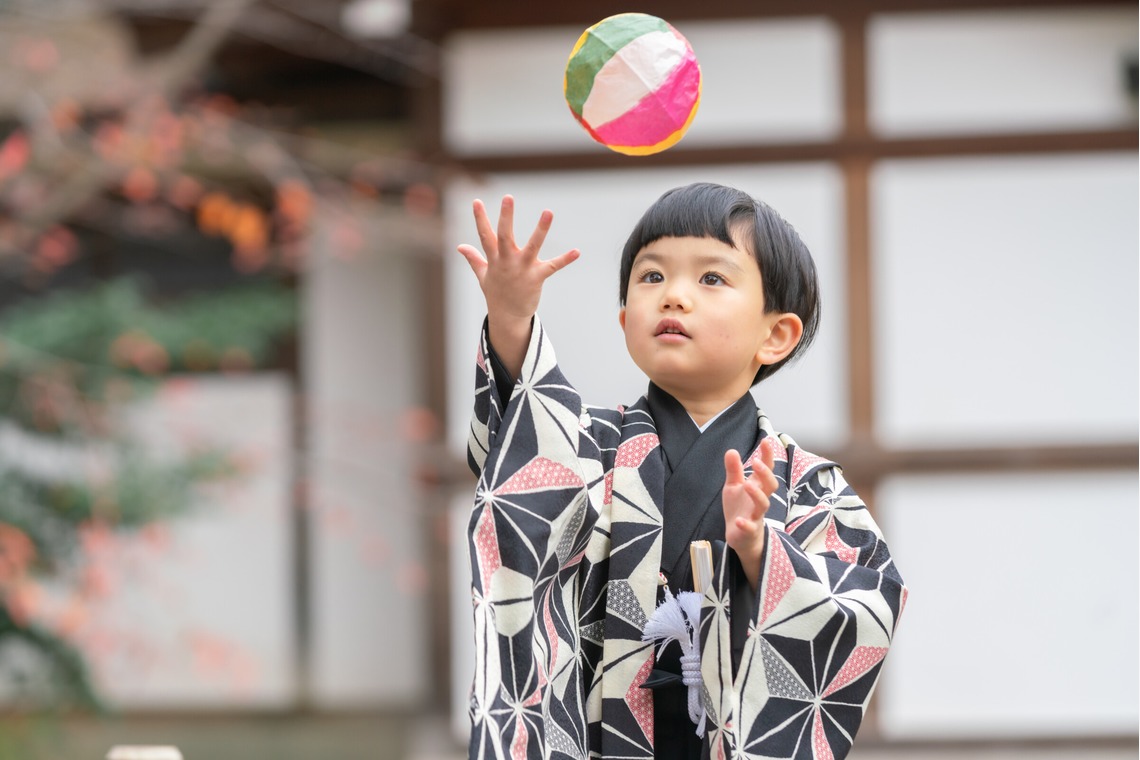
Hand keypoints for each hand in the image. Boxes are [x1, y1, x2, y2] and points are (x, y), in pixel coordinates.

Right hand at [457, 196, 578, 374]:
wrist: (508, 317)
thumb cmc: (496, 293)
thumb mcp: (482, 275)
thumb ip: (473, 258)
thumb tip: (460, 246)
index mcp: (494, 259)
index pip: (485, 235)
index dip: (480, 218)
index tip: (476, 201)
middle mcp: (507, 262)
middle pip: (505, 236)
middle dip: (506, 217)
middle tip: (508, 197)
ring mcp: (522, 269)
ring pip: (532, 246)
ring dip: (541, 229)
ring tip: (548, 211)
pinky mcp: (537, 278)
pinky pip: (553, 266)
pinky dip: (565, 259)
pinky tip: (577, 252)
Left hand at [723, 437, 778, 590]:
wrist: (739, 536)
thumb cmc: (739, 508)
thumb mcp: (733, 486)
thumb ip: (733, 470)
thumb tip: (731, 450)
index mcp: (757, 487)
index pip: (765, 469)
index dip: (767, 456)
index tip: (766, 441)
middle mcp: (760, 500)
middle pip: (770, 486)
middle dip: (765, 474)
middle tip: (756, 462)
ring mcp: (756, 515)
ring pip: (763, 505)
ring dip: (757, 495)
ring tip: (747, 485)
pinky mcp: (749, 531)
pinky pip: (750, 527)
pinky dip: (745, 524)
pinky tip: (738, 521)